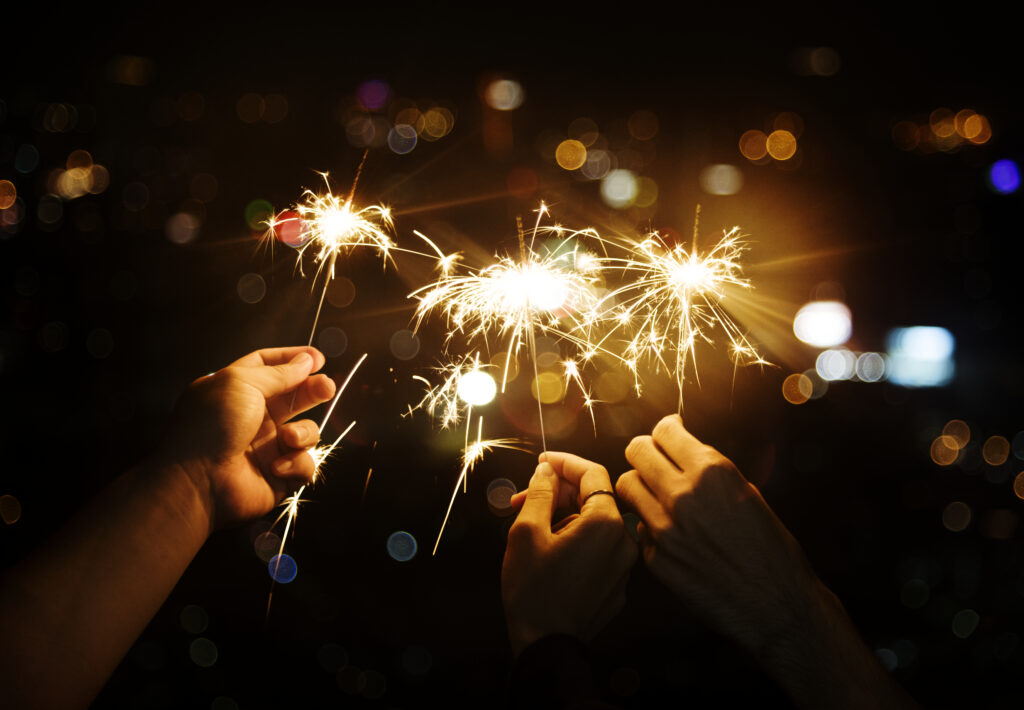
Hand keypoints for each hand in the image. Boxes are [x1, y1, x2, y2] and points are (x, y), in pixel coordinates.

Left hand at [157, 346, 335, 529]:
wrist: (200, 481)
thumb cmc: (211, 426)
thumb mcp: (241, 384)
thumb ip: (279, 372)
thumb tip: (307, 360)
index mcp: (237, 391)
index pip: (268, 366)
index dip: (293, 359)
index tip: (318, 358)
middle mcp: (254, 417)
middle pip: (294, 396)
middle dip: (313, 390)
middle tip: (326, 387)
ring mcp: (268, 446)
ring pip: (306, 431)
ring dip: (303, 432)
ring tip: (287, 437)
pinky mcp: (280, 474)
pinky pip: (305, 464)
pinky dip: (296, 463)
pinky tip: (276, 467)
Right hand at [502, 452, 637, 655]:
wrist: (546, 647)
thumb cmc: (533, 589)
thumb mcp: (527, 531)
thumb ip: (541, 492)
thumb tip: (547, 470)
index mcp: (606, 523)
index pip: (592, 473)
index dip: (564, 462)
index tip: (542, 461)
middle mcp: (624, 541)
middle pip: (594, 498)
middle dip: (558, 493)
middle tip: (523, 499)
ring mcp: (624, 567)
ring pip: (595, 525)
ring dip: (565, 518)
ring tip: (531, 529)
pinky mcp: (618, 586)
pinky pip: (600, 550)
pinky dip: (577, 541)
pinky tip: (549, 551)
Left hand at [616, 414, 816, 656]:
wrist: (777, 604)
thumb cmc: (771, 549)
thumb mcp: (748, 494)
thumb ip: (712, 471)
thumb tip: (686, 450)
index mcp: (712, 473)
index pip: (665, 430)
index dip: (666, 429)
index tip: (668, 434)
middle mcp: (683, 495)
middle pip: (637, 451)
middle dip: (644, 451)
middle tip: (654, 459)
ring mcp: (665, 528)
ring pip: (626, 485)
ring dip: (639, 485)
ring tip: (654, 493)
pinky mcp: (655, 558)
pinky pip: (637, 526)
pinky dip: (647, 524)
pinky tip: (667, 531)